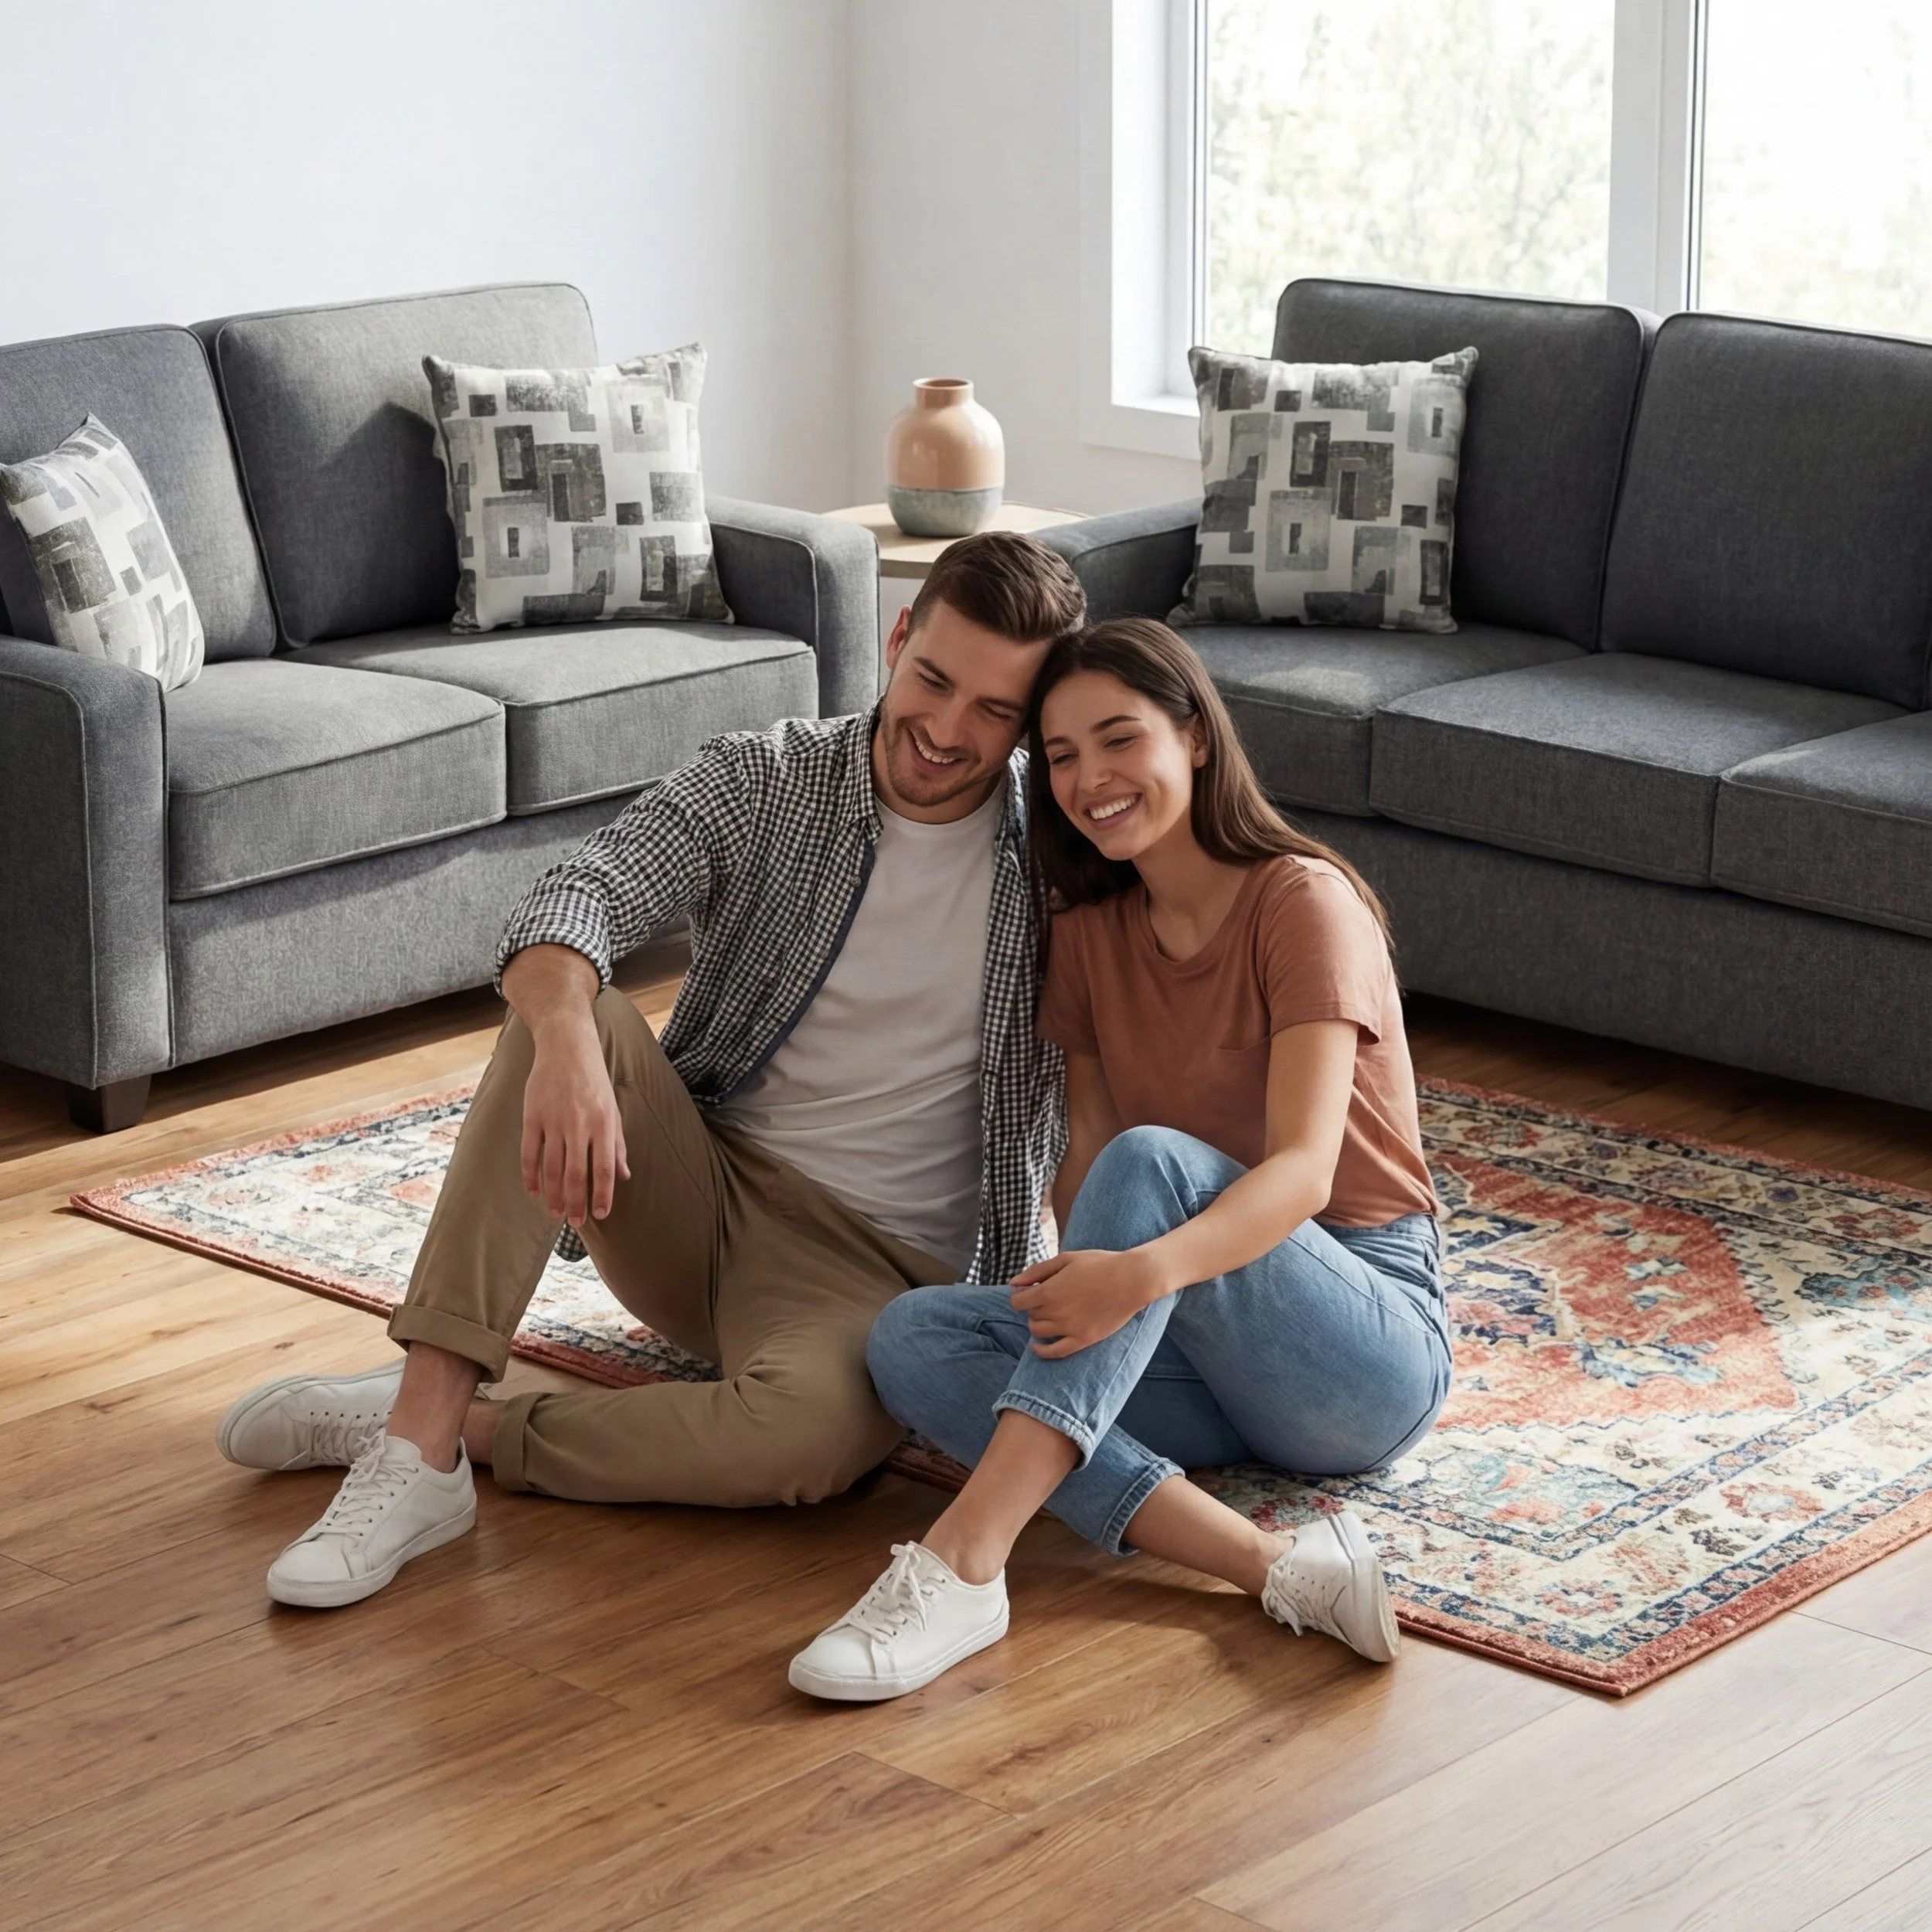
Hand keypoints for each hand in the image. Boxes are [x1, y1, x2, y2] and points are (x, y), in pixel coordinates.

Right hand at [519, 1017, 629, 1227]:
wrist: (567, 1046)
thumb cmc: (594, 1079)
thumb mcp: (614, 1109)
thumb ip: (618, 1144)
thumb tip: (624, 1176)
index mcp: (603, 1124)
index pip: (604, 1169)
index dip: (602, 1195)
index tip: (600, 1214)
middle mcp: (579, 1124)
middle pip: (575, 1174)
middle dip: (576, 1202)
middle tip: (576, 1223)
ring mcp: (553, 1120)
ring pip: (552, 1168)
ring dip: (553, 1195)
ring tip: (555, 1214)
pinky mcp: (532, 1115)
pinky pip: (529, 1152)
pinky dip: (530, 1175)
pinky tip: (533, 1191)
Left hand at [1009, 1247, 1166, 1357]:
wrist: (1131, 1279)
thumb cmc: (1099, 1264)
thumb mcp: (1065, 1259)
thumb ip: (1036, 1271)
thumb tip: (1012, 1283)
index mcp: (1049, 1291)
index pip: (1018, 1302)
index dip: (1019, 1296)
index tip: (1027, 1292)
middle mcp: (1055, 1312)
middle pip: (1029, 1315)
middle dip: (1032, 1307)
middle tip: (1045, 1299)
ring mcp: (1069, 1328)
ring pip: (1038, 1332)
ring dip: (1036, 1324)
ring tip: (1046, 1316)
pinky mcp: (1083, 1339)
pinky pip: (1055, 1352)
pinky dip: (1041, 1351)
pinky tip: (1036, 1347)